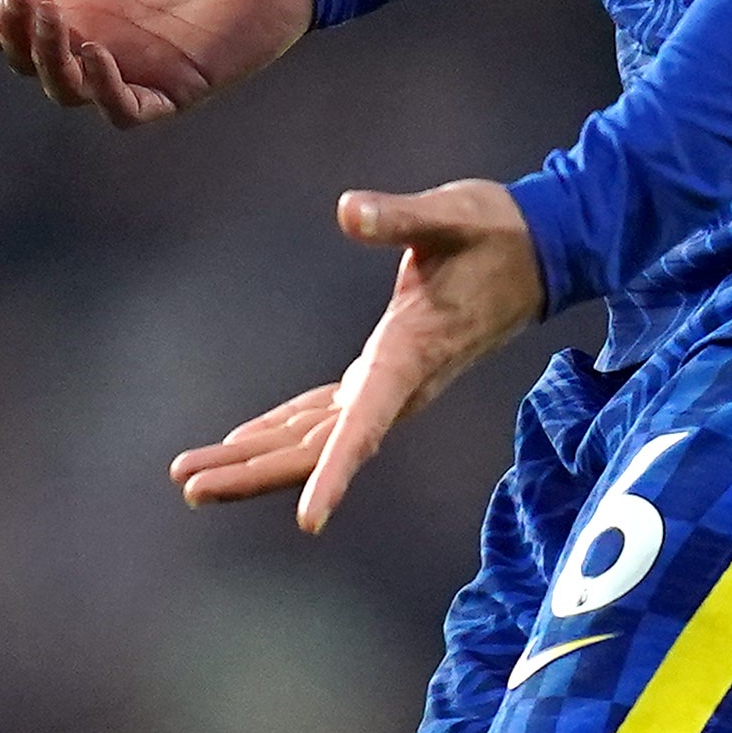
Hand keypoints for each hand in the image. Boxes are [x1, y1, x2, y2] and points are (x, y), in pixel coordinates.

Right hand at [0, 0, 313, 124]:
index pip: (10, 23)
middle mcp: (101, 33)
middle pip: (30, 58)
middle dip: (12, 34)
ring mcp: (137, 64)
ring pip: (69, 88)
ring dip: (50, 60)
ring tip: (54, 19)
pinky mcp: (179, 85)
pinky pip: (126, 108)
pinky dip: (101, 91)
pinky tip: (92, 54)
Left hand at [171, 181, 543, 532]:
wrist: (543, 249)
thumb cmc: (496, 232)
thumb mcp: (449, 215)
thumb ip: (399, 216)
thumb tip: (348, 210)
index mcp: (410, 356)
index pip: (367, 427)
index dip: (338, 475)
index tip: (309, 522)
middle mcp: (398, 384)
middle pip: (319, 448)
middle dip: (255, 471)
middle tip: (188, 485)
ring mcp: (390, 383)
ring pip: (314, 439)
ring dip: (255, 459)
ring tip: (192, 477)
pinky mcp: (385, 370)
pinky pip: (324, 416)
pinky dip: (280, 430)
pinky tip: (244, 439)